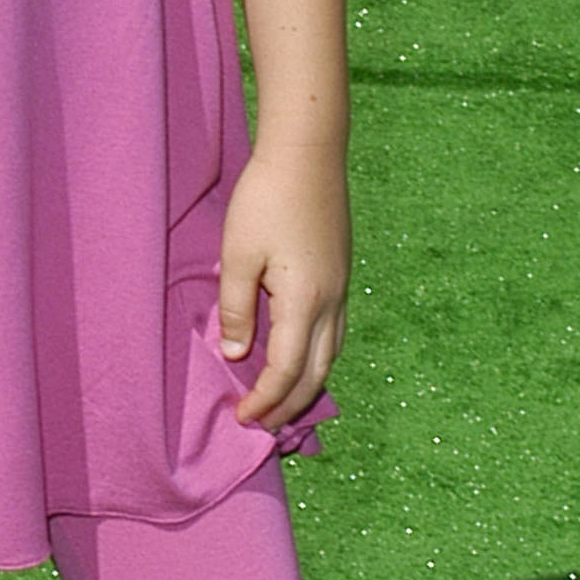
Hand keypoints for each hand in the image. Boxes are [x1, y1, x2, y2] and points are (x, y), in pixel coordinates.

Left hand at [217, 144, 348, 430]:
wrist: (308, 153)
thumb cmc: (266, 199)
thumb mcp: (238, 255)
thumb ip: (237, 309)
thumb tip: (237, 354)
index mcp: (304, 302)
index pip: (285, 370)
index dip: (265, 401)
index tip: (242, 418)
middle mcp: (331, 302)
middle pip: (316, 373)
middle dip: (289, 406)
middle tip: (262, 426)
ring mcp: (342, 288)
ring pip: (332, 354)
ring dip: (308, 385)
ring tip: (282, 403)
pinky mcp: (342, 274)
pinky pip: (335, 333)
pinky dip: (319, 358)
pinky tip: (302, 357)